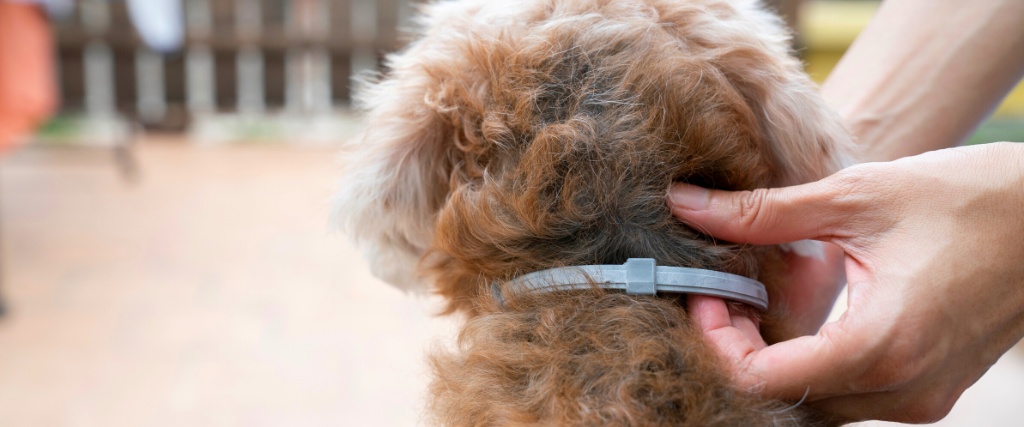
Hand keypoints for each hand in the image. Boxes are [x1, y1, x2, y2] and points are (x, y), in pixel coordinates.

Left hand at [668, 143, 1023, 421]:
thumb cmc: (964, 197)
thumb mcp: (854, 198)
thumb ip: (762, 214)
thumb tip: (685, 206)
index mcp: (882, 345)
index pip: (763, 383)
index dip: (718, 342)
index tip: (709, 292)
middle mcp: (904, 388)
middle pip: (785, 400)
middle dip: (739, 352)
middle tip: (724, 294)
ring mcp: (922, 396)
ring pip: (816, 404)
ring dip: (773, 362)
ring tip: (756, 303)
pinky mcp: (930, 388)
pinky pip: (851, 395)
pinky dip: (810, 366)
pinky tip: (798, 320)